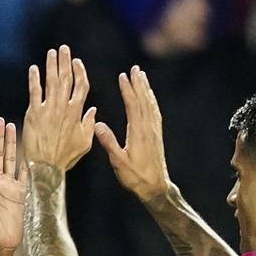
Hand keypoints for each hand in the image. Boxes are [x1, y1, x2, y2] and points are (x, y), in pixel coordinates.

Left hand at [22, 46, 97, 171]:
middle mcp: (63, 107)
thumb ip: (89, 125)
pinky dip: (34, 79)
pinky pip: (35, 92)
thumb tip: (93, 110)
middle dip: (65, 62)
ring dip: (51, 65)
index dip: (80, 72)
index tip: (76, 62)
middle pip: (66, 79)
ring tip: (51, 53)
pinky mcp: (34, 113)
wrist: (45, 167)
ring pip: (51, 82)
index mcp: (77, 112)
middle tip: (63, 49)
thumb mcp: (84, 143)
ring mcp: (48, 109)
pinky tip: (34, 69)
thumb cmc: (65, 158)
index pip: (81, 86)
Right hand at [96, 67, 173, 204]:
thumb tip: (98, 125)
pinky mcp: (157, 135)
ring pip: (151, 104)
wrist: (155, 187)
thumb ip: (109, 143)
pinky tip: (149, 97)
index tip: (123, 76)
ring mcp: (154, 131)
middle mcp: (148, 128)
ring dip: (146, 89)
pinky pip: (155, 112)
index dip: (128, 90)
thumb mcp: (119, 162)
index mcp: (138, 132)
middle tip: (135, 68)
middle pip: (144, 100)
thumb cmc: (136, 177)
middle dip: (139, 83)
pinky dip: (151, 100)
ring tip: (142, 76)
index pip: (133, 105)